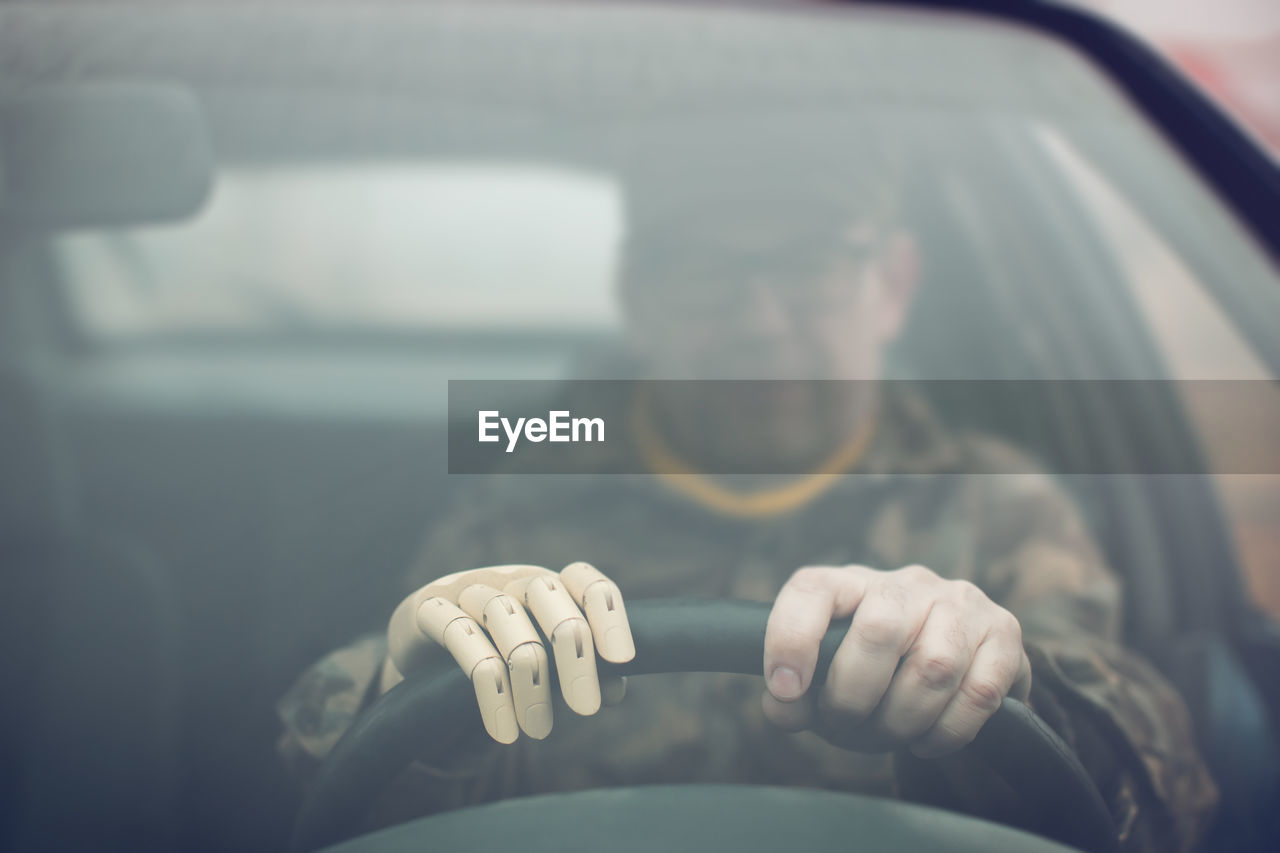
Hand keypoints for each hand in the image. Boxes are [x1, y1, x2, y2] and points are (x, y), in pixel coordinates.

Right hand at [385, 563, 633, 743]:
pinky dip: (487, 686)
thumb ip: (580, 672)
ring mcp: (469, 588)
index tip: (622, 661)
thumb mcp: (543, 664)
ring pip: (506, 616)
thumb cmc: (499, 657)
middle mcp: (512, 579)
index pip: (587, 583)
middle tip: (586, 711)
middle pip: (548, 593)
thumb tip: (615, 690)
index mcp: (549, 587)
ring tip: (540, 731)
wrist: (423, 653)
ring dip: (528, 680)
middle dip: (572, 653)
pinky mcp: (430, 609)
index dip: (608, 616)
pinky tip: (503, 730)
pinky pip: (460, 636)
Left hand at [762, 564, 1029, 756]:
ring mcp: (960, 603)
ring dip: (902, 721)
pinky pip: (978, 693)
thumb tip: (783, 708)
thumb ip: (797, 695)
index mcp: (851, 583)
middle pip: (878, 631)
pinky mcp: (1004, 633)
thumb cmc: (879, 669)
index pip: (811, 590)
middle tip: (843, 727)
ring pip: (933, 666)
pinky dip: (947, 732)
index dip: (790, 639)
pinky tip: (926, 739)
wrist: (960, 658)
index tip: (785, 689)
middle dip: (853, 698)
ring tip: (887, 737)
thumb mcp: (830, 674)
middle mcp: (907, 583)